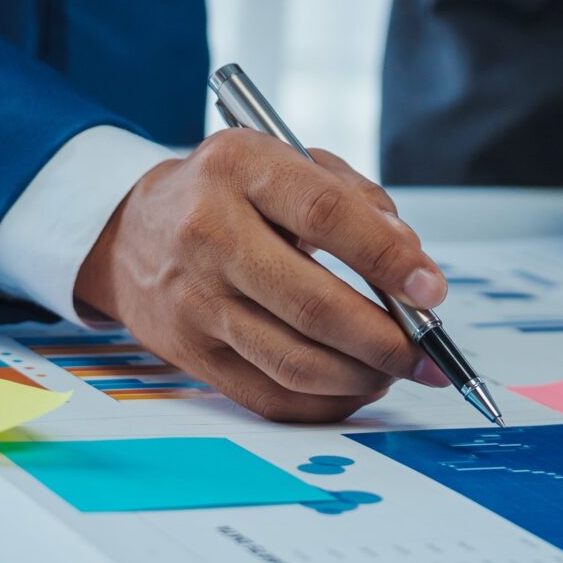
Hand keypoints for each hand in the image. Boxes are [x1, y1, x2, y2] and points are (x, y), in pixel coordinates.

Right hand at [72, 130, 446, 422]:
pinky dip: (327, 402)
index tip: (431, 288)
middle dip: (386, 339)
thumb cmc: (227, 194)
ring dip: (363, 376)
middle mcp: (209, 235)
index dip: (386, 257)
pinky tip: (356, 385)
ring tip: (397, 368)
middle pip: (313, 305)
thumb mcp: (284, 160)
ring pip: (296, 362)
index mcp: (239, 169)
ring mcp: (197, 302)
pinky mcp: (193, 355)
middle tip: (428, 351)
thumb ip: (355, 197)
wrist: (131, 233)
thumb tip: (410, 261)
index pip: (325, 214)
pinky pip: (270, 397)